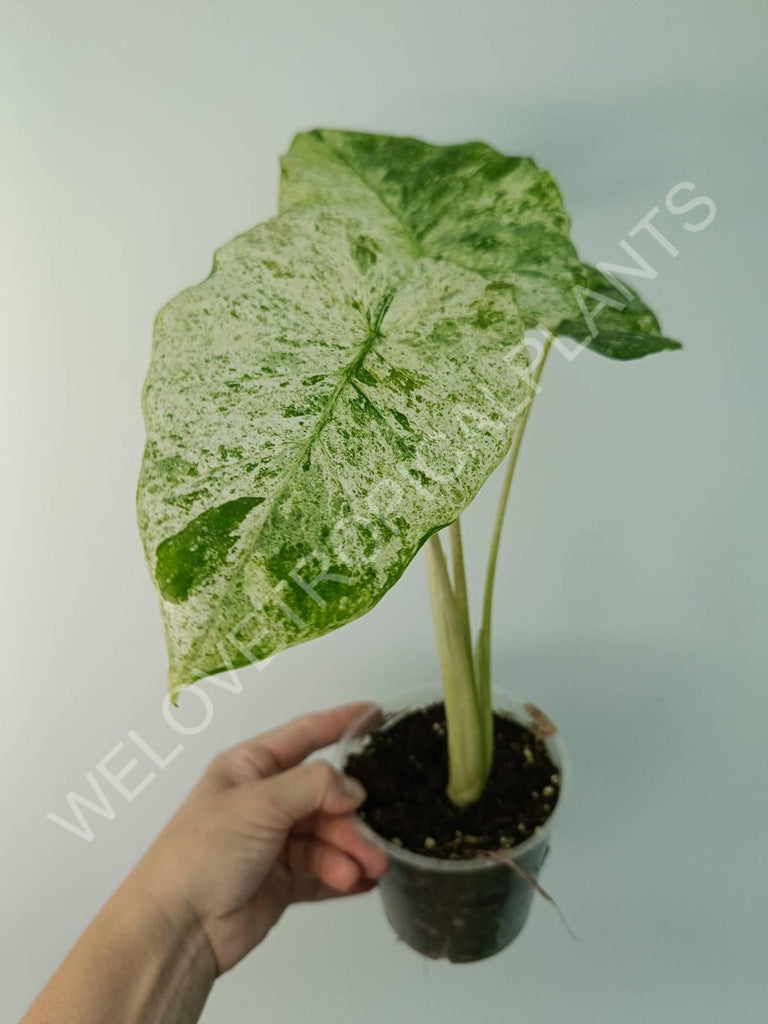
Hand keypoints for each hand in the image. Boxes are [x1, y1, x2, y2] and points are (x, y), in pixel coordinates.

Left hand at [126, 702, 388, 974]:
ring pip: (328, 837)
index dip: (340, 723)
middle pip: (324, 796)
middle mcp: (264, 801)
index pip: (303, 736)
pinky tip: (363, 882)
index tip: (377, 716)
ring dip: (351, 851)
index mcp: (250, 767)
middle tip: (377, 836)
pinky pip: (324, 871)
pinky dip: (345, 876)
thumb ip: (313, 786)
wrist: (179, 927)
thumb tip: (353, 789)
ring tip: (371, 868)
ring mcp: (274, 842)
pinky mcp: (282, 881)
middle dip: (352, 816)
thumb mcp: (260, 803)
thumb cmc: (202, 852)